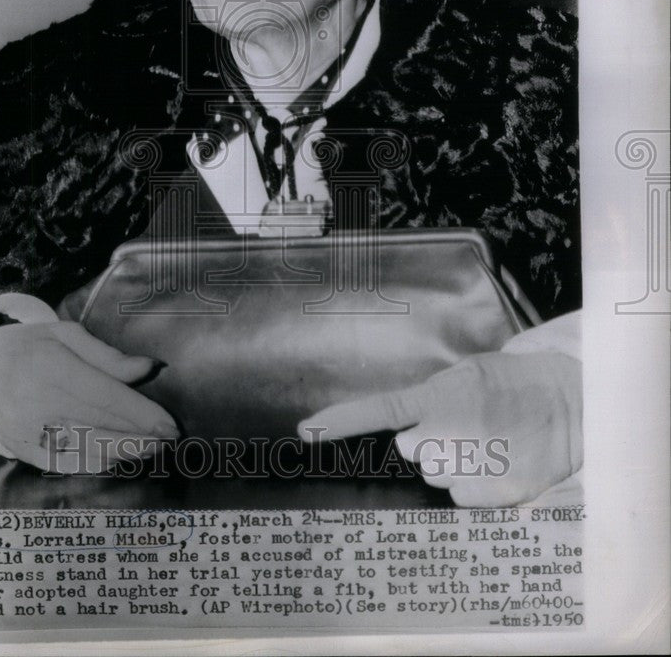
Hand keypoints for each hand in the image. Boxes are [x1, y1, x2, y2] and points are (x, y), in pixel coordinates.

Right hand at [0, 319, 178, 473]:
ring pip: (85, 448)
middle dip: (139, 435)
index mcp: (51, 366)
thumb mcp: (66, 335)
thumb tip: (150, 368)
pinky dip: (95, 464)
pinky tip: (118, 459)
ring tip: (151, 449)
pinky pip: (65, 463)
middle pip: (100, 424)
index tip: (169, 424)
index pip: (106, 396)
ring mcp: (27, 430)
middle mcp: (38, 401)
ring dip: (123, 452)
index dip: (141, 414)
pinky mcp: (21, 450)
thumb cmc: (30, 347)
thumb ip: (108, 356)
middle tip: (170, 440)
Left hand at [298, 351, 581, 505]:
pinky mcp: (493, 495)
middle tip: (461, 426)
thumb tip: (404, 431)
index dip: (340, 423)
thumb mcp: (465, 375)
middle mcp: (448, 434)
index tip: (305, 432)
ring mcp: (470, 467)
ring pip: (436, 475)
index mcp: (437, 397)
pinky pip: (460, 497)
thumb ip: (429, 400)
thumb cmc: (510, 385)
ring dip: (452, 463)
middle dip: (427, 442)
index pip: (379, 410)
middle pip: (411, 451)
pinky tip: (497, 460)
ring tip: (487, 441)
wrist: (568, 403)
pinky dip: (474, 484)